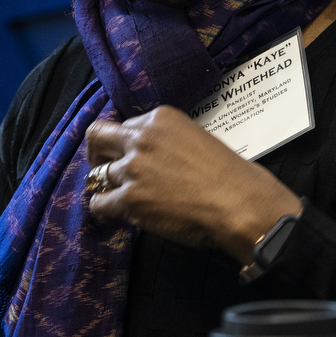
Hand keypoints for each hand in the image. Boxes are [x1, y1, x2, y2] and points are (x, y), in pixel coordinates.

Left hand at [85, 105, 303, 264]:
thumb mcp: (198, 140)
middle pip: (97, 137)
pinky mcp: (130, 198)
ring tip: (114, 201)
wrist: (239, 202)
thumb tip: (159, 160)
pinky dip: (103, 212)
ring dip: (105, 188)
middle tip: (102, 170)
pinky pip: (99, 204)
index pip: (126, 125)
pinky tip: (113, 217)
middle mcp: (142, 138)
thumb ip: (170, 144)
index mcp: (160, 119)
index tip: (128, 157)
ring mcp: (133, 168)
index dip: (124, 144)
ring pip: (97, 175)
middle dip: (96, 154)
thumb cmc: (231, 176)